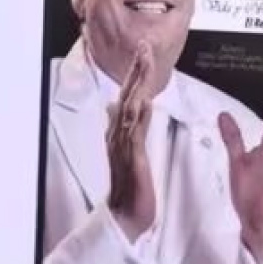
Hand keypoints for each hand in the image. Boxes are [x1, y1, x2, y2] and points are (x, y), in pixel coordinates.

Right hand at [105, 43, 162, 239]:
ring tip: (144, 66)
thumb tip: (121, 106)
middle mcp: (117, 134)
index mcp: (120, 132)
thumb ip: (127, 128)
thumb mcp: (129, 152)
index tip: (143, 53)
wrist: (125, 216)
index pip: (128, 96)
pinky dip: (139, 117)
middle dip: (136, 70)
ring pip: (130, 108)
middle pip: (127, 95)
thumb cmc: (129, 186)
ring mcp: (122, 145)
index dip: (135, 74)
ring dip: (137, 86)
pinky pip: (135, 134)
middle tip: (143, 47)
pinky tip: (145, 102)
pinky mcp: (131, 159)